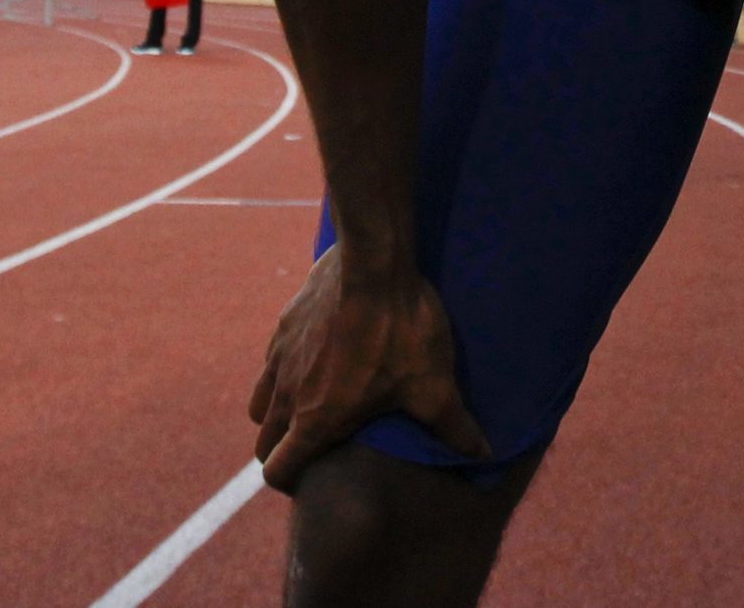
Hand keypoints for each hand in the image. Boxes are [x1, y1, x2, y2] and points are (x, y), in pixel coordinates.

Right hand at [247, 246, 490, 491]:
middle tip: (319, 445)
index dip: (293, 482)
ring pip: (261, 401)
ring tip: (314, 404)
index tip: (318, 477)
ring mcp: (279, 357)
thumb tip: (482, 454)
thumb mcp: (433, 385)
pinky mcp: (283, 324)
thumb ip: (453, 427)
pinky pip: (272, 361)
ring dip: (279, 411)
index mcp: (315, 419)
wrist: (374, 261)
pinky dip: (286, 371)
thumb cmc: (402, 330)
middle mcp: (287, 394)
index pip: (276, 471)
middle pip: (264, 442)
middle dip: (284, 450)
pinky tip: (318, 358)